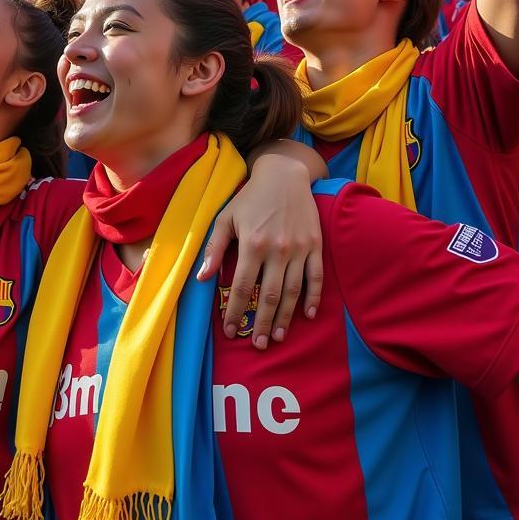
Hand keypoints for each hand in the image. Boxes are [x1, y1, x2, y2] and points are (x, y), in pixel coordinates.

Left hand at [198, 158, 322, 346]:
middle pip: (268, 296)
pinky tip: (307, 315)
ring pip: (293, 291)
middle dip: (261, 323)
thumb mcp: (226, 218)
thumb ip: (214, 248)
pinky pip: (316, 277)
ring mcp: (299, 248)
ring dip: (285, 317)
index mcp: (251, 244)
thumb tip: (202, 278)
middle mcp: (276, 249)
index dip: (235, 311)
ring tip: (278, 337)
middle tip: (258, 345)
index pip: (241, 287)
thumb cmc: (250, 197)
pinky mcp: (315, 245)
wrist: (284, 174)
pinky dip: (313, 297)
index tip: (231, 330)